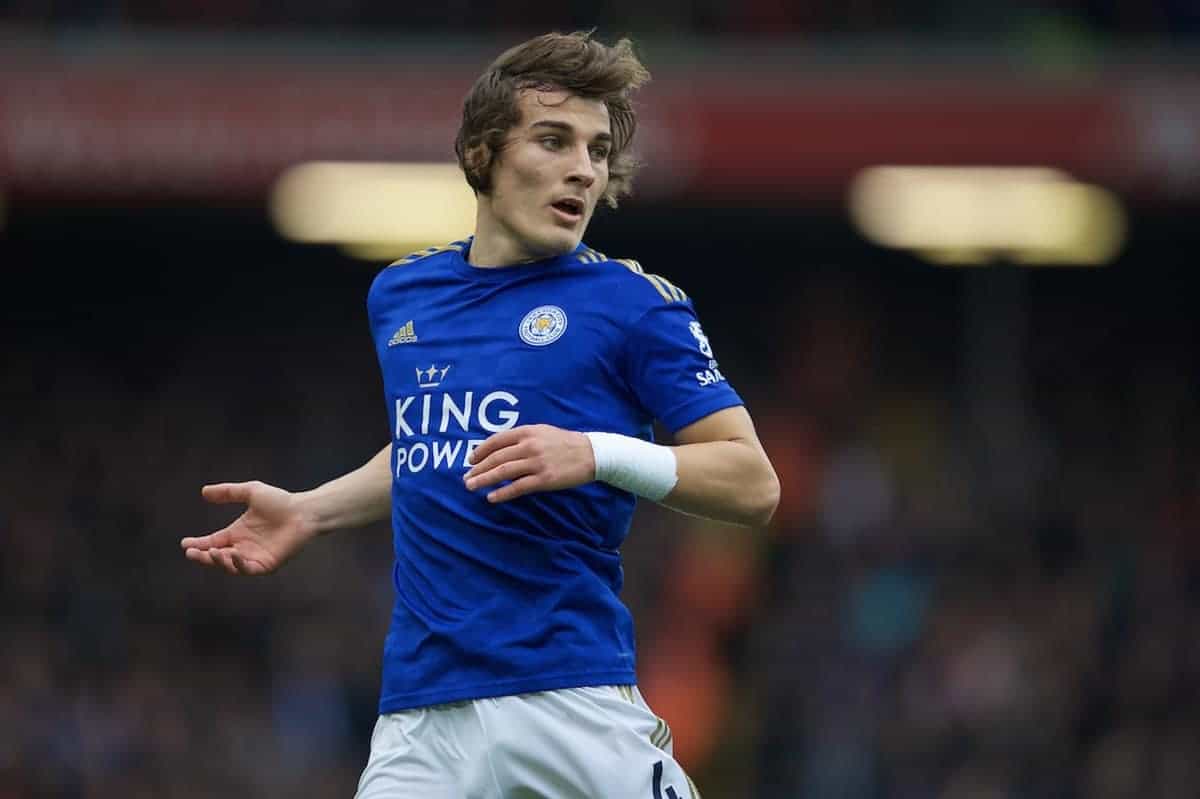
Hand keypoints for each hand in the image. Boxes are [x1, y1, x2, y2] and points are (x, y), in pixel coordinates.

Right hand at [180, 481, 316, 574]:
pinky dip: (238, 565)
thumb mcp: (250, 492)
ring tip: (212, 552)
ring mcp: (254, 557)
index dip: (197, 544)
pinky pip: (248, 570)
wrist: (304, 511)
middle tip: (192, 552)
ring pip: (230, 566)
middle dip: (203, 557)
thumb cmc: (280, 501)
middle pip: (217, 557)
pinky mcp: (267, 564)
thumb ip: (228, 492)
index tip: (184, 543)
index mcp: (237, 533)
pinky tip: (232, 555)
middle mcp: (243, 547)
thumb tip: (204, 491)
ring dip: (219, 561)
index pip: (212, 542)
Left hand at [463, 424, 594, 502]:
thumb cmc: (564, 443)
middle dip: (478, 468)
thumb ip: (522, 438)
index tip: (470, 460)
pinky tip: (491, 497)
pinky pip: (518, 487)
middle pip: (496, 458)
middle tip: (466, 477)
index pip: (496, 441)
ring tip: (471, 486)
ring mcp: (536, 463)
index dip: (481, 451)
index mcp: (527, 432)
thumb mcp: (542, 432)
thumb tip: (499, 449)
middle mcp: (529, 446)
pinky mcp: (544, 479)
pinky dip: (502, 493)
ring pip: (503, 472)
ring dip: (484, 480)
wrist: (591, 454)